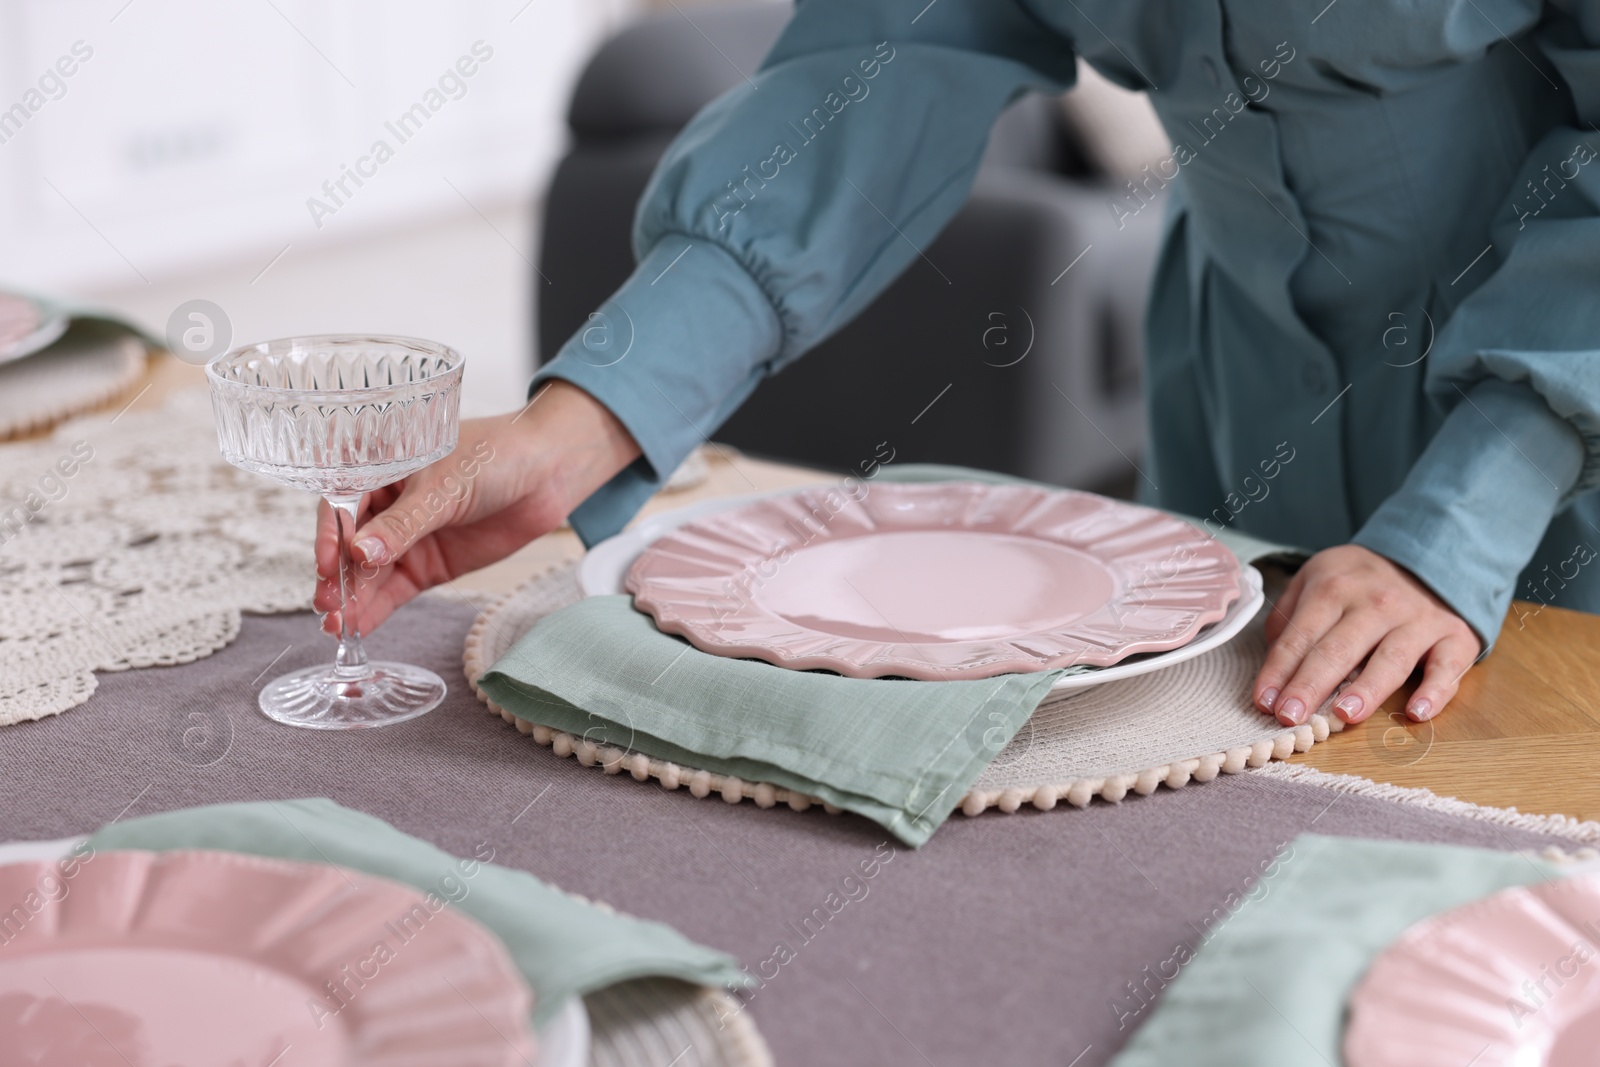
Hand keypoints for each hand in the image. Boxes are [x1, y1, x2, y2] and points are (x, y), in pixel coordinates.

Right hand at [313, 380, 639, 635]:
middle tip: (326, 603)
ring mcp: (405, 539)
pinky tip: (356, 627)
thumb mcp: (445, 488)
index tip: (326, 564)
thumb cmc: (493, 457)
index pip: (341, 504)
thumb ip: (403, 524)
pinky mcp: (427, 566)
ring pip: (369, 573)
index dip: (329, 535)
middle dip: (337, 575)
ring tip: (335, 625)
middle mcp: (384, 506)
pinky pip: (393, 591)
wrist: (546, 474)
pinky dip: (375, 609)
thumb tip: (360, 554)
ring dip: (352, 598)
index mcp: (378, 469)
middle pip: (349, 545)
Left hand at [1252, 544, 1481, 727]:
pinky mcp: (1455, 636)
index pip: (1300, 636)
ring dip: (1367, 689)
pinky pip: (1447, 666)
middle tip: (1289, 717)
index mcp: (1334, 588)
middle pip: (1339, 649)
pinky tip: (1418, 712)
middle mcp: (1376, 603)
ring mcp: (1418, 620)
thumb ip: (1289, 616)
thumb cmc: (1359, 581)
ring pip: (1391, 658)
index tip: (1263, 703)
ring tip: (1344, 715)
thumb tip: (1274, 664)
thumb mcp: (1315, 578)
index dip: (1279, 670)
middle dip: (1311, 685)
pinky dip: (1436, 690)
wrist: (1428, 555)